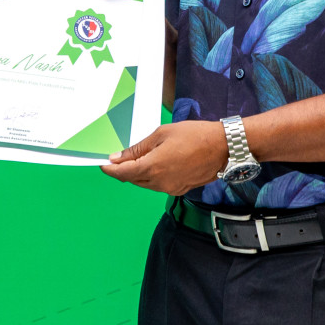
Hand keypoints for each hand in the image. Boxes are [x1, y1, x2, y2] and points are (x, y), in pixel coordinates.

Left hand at [99, 121, 225, 194]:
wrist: (223, 148)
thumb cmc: (193, 135)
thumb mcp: (161, 135)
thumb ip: (138, 148)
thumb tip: (118, 157)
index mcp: (153, 167)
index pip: (122, 173)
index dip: (110, 169)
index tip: (102, 164)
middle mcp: (160, 182)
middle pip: (133, 179)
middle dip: (123, 170)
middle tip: (118, 159)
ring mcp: (171, 188)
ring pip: (145, 184)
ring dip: (138, 174)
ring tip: (137, 159)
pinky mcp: (180, 189)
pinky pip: (159, 186)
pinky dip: (152, 177)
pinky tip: (155, 165)